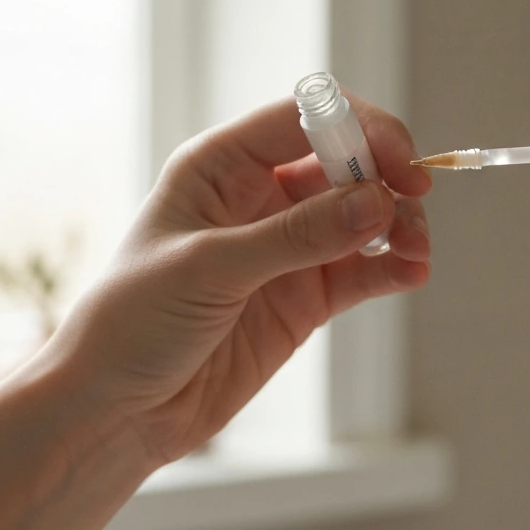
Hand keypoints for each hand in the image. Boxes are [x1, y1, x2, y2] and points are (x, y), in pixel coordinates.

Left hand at [41, 94, 431, 464]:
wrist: (114, 411)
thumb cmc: (131, 323)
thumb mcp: (208, 269)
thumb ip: (295, 236)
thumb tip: (376, 202)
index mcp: (220, 167)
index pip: (304, 118)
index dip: (359, 128)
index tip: (400, 161)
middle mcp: (258, 197)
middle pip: (345, 162)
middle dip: (386, 177)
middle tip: (414, 205)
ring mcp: (285, 249)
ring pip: (363, 216)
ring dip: (398, 224)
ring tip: (415, 252)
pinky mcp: (304, 298)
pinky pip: (362, 270)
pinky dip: (392, 267)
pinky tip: (412, 274)